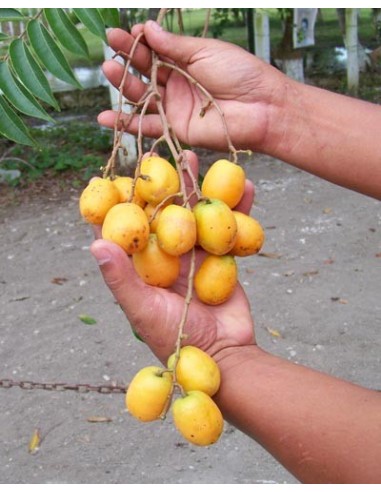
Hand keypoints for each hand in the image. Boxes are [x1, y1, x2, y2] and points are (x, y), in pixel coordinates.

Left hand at [90, 151, 255, 363]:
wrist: (224, 355)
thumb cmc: (176, 339)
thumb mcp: (143, 310)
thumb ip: (121, 278)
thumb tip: (94, 242)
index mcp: (143, 266)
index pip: (127, 227)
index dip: (119, 201)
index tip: (112, 172)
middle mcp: (167, 256)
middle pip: (164, 212)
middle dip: (164, 183)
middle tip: (163, 153)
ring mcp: (196, 255)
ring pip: (196, 213)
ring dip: (199, 187)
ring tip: (199, 159)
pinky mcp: (223, 257)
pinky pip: (230, 228)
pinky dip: (239, 209)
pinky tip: (247, 186)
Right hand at [97, 22, 286, 153]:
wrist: (261, 108)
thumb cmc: (240, 74)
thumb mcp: (205, 51)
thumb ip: (174, 46)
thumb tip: (147, 29)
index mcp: (186, 61)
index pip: (155, 50)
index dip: (138, 40)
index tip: (123, 31)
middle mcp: (177, 83)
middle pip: (145, 71)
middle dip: (127, 56)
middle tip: (110, 43)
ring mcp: (175, 107)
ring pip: (142, 96)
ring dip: (123, 85)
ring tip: (108, 69)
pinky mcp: (176, 129)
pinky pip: (147, 126)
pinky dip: (127, 124)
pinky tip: (105, 117)